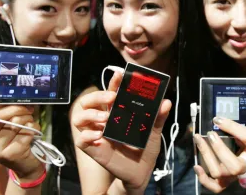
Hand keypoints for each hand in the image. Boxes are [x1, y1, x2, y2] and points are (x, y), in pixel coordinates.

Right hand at [0, 89, 42, 179]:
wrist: (27, 165)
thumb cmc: (19, 141)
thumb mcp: (10, 128)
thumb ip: (7, 115)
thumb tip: (13, 98)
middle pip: (1, 116)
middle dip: (19, 109)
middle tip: (29, 110)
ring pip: (16, 122)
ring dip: (29, 120)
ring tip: (30, 125)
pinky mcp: (12, 153)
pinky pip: (27, 130)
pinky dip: (35, 128)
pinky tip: (33, 134)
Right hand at [72, 71, 171, 192]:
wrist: (142, 172)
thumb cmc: (145, 148)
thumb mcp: (154, 131)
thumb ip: (158, 117)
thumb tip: (166, 102)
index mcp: (117, 112)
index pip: (110, 93)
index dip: (113, 83)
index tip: (119, 74)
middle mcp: (104, 120)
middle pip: (89, 102)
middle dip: (97, 96)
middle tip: (111, 97)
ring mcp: (97, 134)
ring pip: (79, 118)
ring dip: (90, 114)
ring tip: (105, 118)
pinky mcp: (94, 149)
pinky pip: (81, 140)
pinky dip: (87, 136)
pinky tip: (99, 136)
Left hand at [193, 117, 245, 192]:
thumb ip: (239, 129)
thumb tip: (218, 121)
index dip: (232, 127)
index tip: (218, 120)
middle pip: (233, 166)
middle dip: (218, 148)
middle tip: (210, 133)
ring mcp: (236, 176)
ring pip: (219, 173)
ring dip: (206, 155)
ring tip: (198, 139)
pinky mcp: (226, 181)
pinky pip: (215, 186)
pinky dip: (203, 178)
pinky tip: (197, 166)